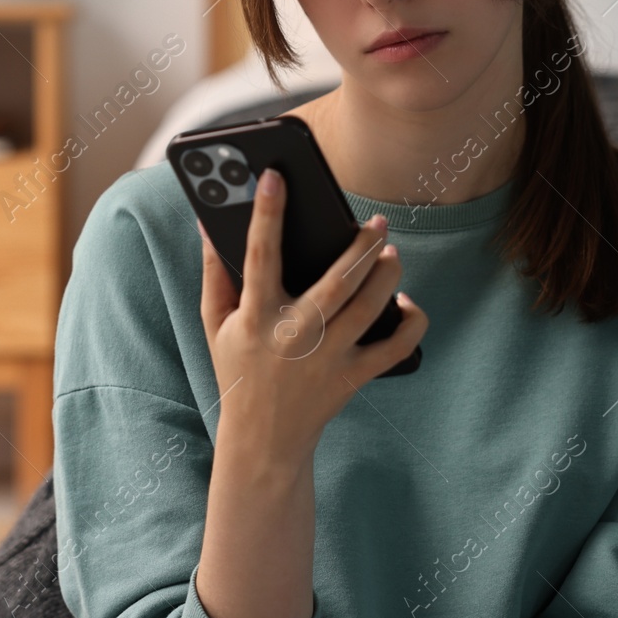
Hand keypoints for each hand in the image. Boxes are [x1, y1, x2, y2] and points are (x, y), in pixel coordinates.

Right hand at [197, 167, 427, 463]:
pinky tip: (404, 300)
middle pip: (337, 281)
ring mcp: (329, 358)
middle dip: (361, 244)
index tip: (276, 176)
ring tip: (390, 251)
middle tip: (375, 221)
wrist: (263, 441)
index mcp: (256, 317)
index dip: (267, 213)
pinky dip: (410, 320)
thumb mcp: (214, 323)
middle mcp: (294, 335)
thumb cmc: (238, 370)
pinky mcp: (354, 377)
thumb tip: (207, 223)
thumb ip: (214, 272)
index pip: (259, 255)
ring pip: (370, 305)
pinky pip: (396, 345)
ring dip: (387, 272)